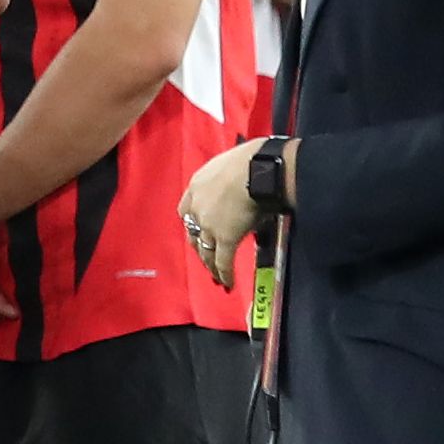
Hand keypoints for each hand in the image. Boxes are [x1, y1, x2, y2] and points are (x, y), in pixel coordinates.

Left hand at [181, 141, 264, 285]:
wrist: (257, 167)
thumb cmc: (250, 159)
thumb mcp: (229, 166)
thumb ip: (226, 182)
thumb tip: (239, 189)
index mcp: (196, 186)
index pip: (186, 210)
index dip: (192, 223)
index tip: (197, 230)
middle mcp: (197, 207)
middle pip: (193, 234)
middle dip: (199, 248)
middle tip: (206, 259)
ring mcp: (209, 225)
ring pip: (206, 251)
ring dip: (210, 265)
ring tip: (216, 276)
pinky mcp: (225, 238)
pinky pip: (222, 261)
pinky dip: (224, 274)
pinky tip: (228, 283)